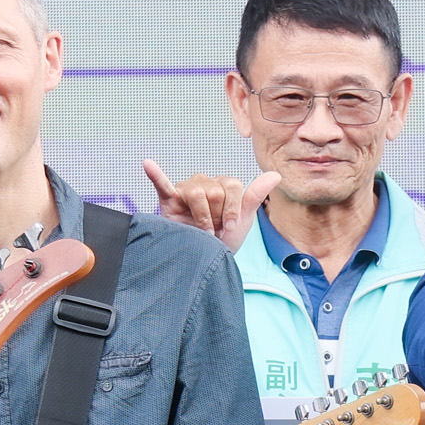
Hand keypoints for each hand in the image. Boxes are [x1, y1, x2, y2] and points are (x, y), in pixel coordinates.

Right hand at [142, 160, 277, 248]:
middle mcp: (205, 182)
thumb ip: (256, 195)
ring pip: (197, 193)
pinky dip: (155, 174)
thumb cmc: (224, 239)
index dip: (232, 210)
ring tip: (200, 230)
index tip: (229, 228)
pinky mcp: (168, 199)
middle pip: (215, 191)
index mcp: (223, 184)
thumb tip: (276, 174)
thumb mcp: (244, 219)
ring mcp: (185, 189)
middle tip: (212, 230)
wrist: (205, 260)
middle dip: (216, 217)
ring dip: (201, 218)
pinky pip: (161, 184)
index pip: (232, 186)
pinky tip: (148, 164)